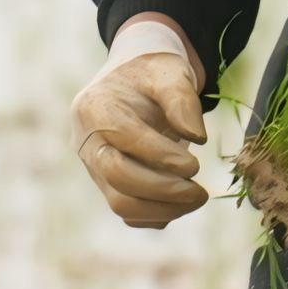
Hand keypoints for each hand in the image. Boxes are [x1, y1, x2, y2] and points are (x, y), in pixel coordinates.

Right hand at [72, 18, 208, 227]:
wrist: (134, 82)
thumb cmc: (151, 75)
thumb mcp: (169, 73)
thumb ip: (182, 100)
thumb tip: (197, 139)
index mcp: (95, 107)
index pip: (124, 140)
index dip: (161, 157)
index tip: (195, 165)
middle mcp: (87, 141)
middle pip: (117, 177)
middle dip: (163, 190)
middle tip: (199, 192)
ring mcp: (94, 167)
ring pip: (120, 203)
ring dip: (163, 209)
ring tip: (196, 198)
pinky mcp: (107, 185)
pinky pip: (128, 212)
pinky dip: (156, 214)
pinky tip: (181, 202)